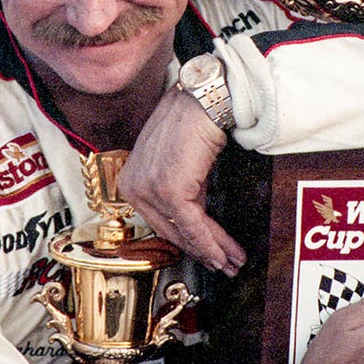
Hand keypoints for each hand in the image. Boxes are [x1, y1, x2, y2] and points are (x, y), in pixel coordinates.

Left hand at [118, 88, 245, 275]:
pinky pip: (193, 225)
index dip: (187, 241)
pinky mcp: (168, 191)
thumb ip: (181, 190)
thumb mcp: (179, 162)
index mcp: (131, 179)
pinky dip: (212, 242)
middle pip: (172, 231)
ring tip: (233, 262)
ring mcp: (149, 189)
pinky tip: (226, 253)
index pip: (161, 221)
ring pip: (185, 231)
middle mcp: (134, 186)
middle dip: (202, 250)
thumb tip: (196, 220)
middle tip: (223, 264)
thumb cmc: (192, 121)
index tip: (207, 253)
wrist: (204, 100)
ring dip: (213, 250)